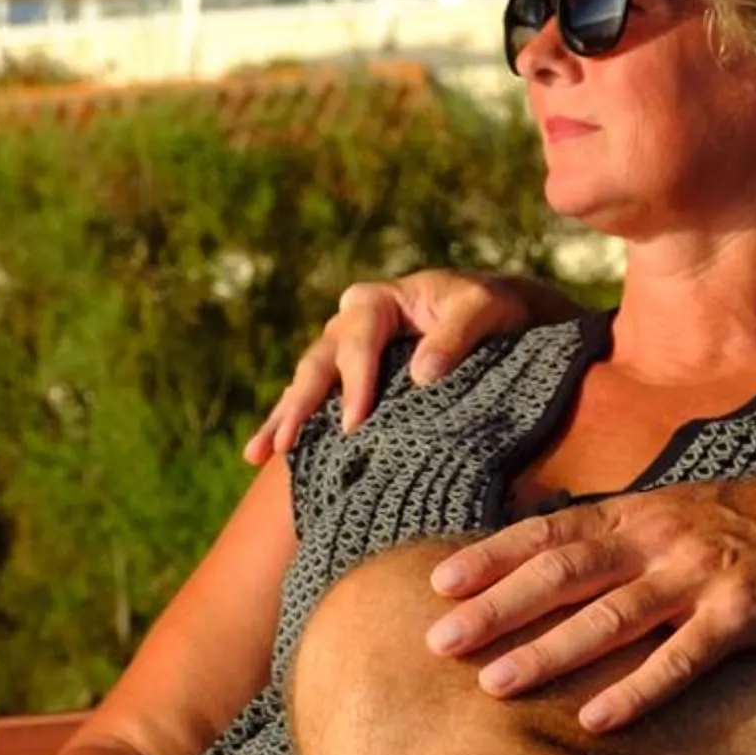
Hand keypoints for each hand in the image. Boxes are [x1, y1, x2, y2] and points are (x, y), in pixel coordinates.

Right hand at [242, 271, 577, 462]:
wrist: (498, 316)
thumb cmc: (493, 308)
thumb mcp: (484, 309)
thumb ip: (456, 336)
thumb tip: (421, 376)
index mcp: (382, 300)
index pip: (359, 338)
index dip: (354, 380)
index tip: (355, 423)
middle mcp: (354, 321)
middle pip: (319, 361)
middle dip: (300, 404)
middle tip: (283, 445)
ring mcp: (347, 351)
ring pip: (307, 382)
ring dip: (283, 417)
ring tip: (257, 454)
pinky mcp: (351, 378)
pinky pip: (318, 400)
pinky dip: (295, 423)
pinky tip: (274, 454)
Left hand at [421, 468, 755, 732]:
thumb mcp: (679, 511)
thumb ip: (620, 532)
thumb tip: (552, 555)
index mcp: (639, 511)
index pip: (549, 531)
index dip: (491, 557)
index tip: (436, 584)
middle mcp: (661, 536)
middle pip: (563, 571)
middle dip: (497, 606)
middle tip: (437, 642)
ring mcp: (701, 573)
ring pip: (611, 614)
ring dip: (548, 650)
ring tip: (495, 685)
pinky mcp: (744, 612)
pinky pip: (683, 657)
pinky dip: (638, 688)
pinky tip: (597, 717)